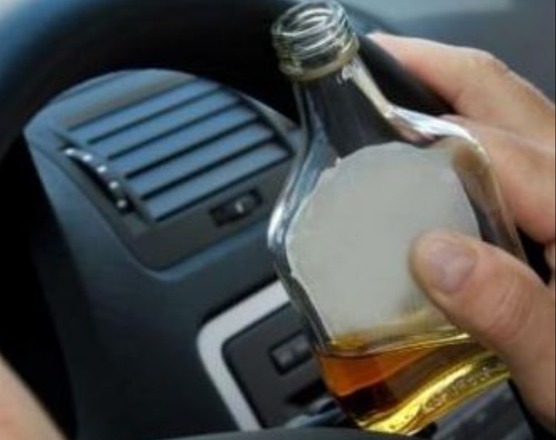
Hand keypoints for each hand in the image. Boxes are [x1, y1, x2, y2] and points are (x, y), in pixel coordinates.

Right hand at [373, 35, 555, 431]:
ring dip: (450, 95)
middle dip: (434, 70)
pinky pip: (514, 149)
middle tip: (370, 64)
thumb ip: (508, 310)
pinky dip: (467, 133)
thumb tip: (434, 254)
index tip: (355, 117)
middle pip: (503, 97)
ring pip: (511, 115)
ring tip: (390, 97)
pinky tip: (429, 155)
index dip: (418, 129)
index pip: (489, 147)